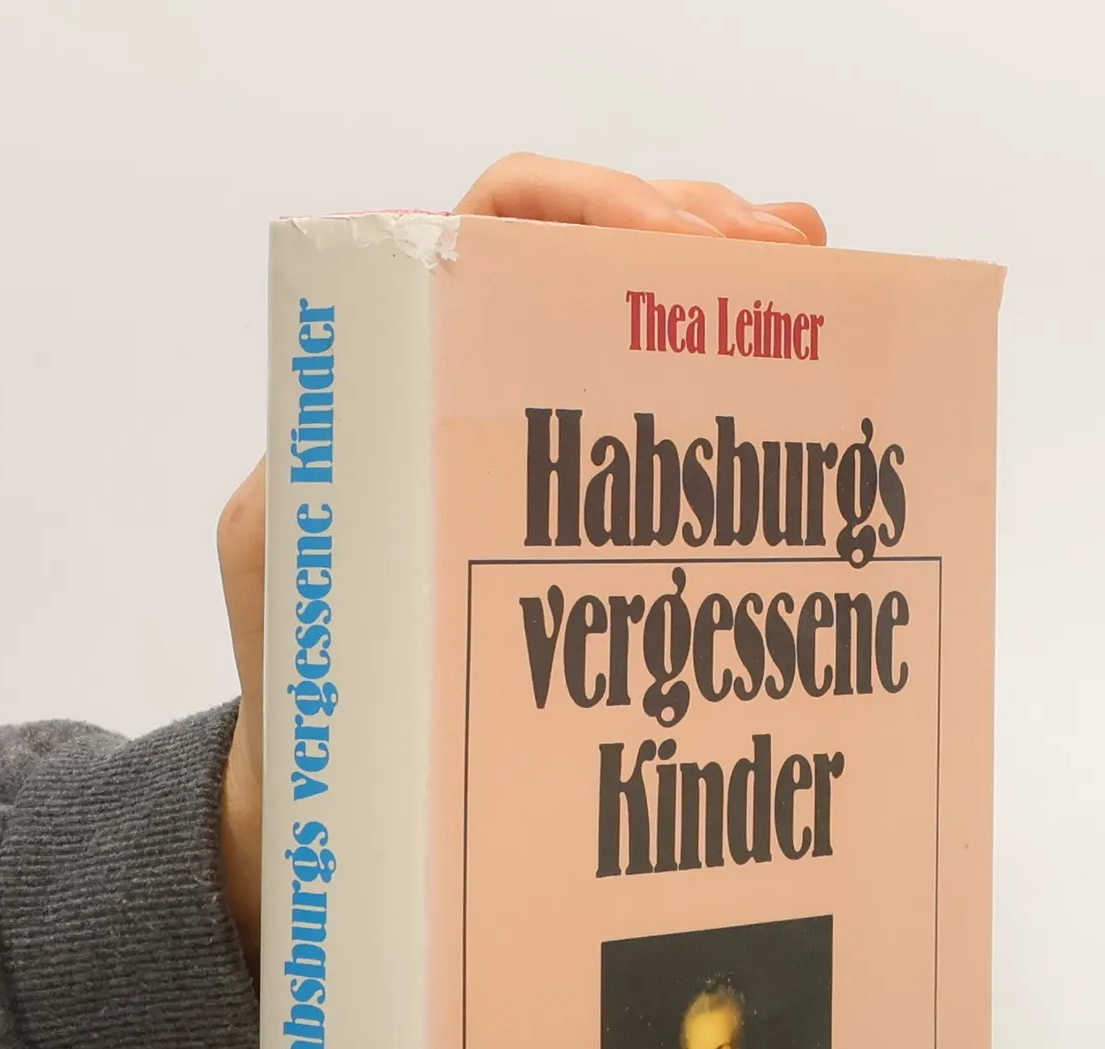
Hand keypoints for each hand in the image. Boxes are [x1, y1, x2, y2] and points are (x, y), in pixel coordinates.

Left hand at [212, 157, 826, 966]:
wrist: (337, 784)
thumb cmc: (309, 688)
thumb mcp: (290, 576)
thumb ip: (326, 498)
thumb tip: (387, 462)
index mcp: (392, 364)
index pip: (491, 221)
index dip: (593, 208)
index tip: (681, 247)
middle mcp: (466, 375)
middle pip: (589, 247)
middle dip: (694, 226)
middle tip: (785, 257)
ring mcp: (532, 439)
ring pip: (635, 316)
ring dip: (728, 282)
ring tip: (814, 273)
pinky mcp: (580, 508)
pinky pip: (657, 418)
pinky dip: (728, 381)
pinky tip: (798, 375)